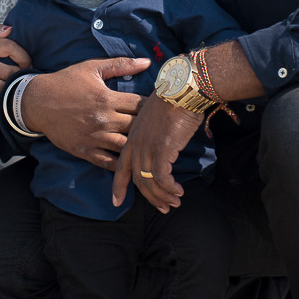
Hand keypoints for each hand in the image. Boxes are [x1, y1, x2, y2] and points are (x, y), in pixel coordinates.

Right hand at [21, 57, 150, 169]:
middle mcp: (103, 120)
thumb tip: (147, 61)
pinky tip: (132, 162)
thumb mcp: (92, 68)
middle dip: (149, 128)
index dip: (152, 107)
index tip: (158, 108)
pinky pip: (108, 163)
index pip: (140, 105)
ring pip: (125, 147)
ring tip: (150, 147)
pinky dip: (121, 164)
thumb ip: (120, 64)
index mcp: (107, 99)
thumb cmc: (66, 82)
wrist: (37, 102)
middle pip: (137, 128)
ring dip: (138, 147)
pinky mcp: (84, 151)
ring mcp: (94, 138)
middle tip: (158, 129)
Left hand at [113, 94, 201, 213]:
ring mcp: (148, 147)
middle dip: (151, 198)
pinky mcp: (162, 149)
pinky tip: (179, 191)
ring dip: (163, 196)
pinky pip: (162, 178)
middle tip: (163, 208)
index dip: (118, 186)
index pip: (121, 167)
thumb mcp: (155, 118)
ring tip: (175, 202)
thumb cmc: (173, 100)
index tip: (116, 201)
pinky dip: (170, 188)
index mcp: (132, 137)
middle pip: (137, 180)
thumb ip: (153, 135)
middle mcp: (136, 144)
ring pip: (149, 182)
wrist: (182, 89)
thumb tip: (162, 147)